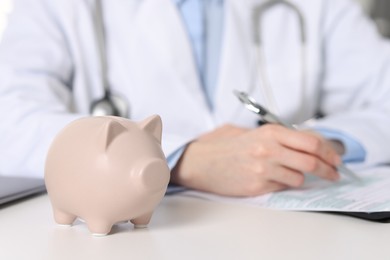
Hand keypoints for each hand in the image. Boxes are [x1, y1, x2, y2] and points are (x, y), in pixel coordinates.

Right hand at [170, 124, 340, 196]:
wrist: (200, 161)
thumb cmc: (224, 145)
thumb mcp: (251, 131)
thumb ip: (277, 136)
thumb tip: (305, 141)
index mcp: (270, 132)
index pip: (311, 142)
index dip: (329, 152)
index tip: (335, 159)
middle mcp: (269, 150)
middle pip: (311, 161)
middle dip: (328, 170)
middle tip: (333, 173)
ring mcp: (263, 170)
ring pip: (299, 179)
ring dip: (302, 179)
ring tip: (297, 175)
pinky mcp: (256, 186)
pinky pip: (282, 187)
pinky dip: (284, 185)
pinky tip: (277, 179)